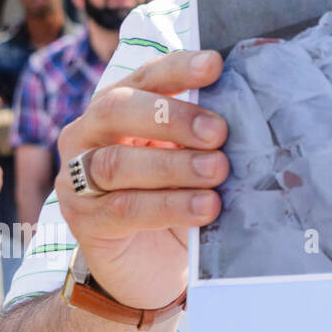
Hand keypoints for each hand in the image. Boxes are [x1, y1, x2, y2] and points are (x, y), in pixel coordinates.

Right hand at [53, 50, 228, 310]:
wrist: (156, 265)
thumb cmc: (181, 194)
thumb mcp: (195, 155)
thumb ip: (207, 131)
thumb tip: (252, 107)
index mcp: (121, 106)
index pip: (145, 77)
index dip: (178, 68)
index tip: (215, 66)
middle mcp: (90, 135)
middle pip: (117, 109)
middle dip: (171, 117)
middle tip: (218, 132)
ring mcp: (79, 179)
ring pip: (116, 162)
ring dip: (173, 165)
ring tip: (218, 171)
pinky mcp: (86, 221)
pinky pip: (123, 208)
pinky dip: (169, 205)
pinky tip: (206, 207)